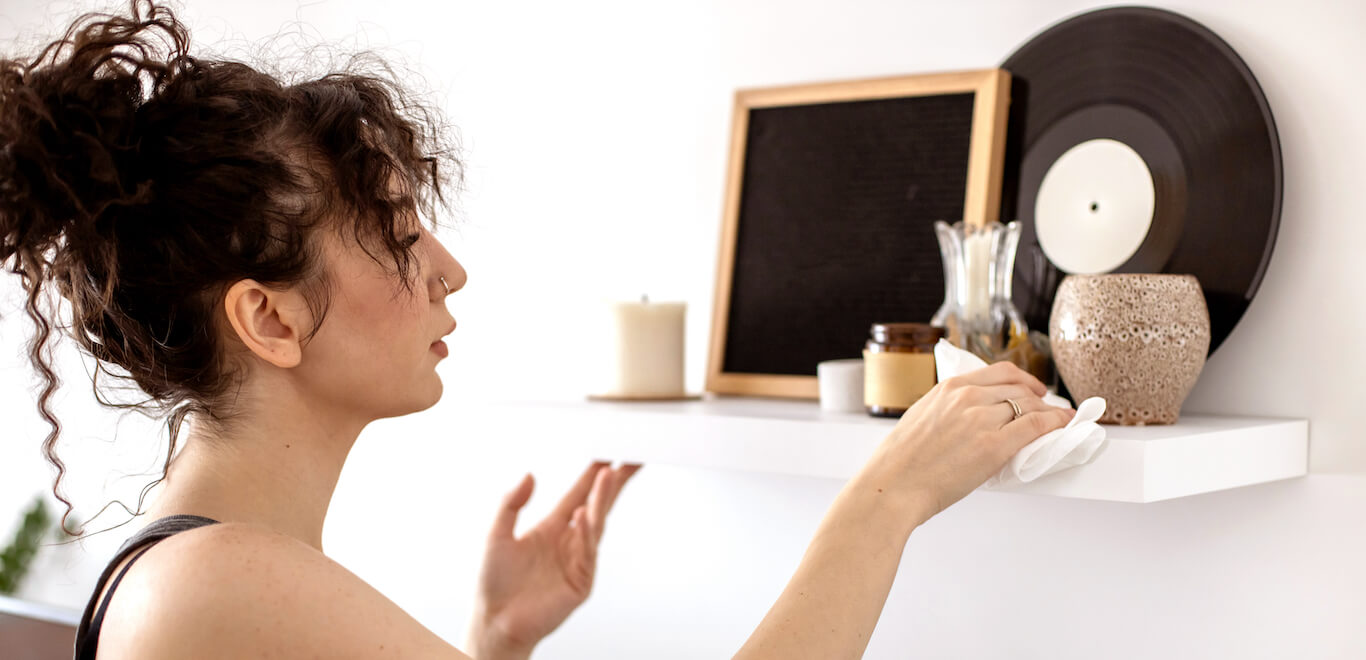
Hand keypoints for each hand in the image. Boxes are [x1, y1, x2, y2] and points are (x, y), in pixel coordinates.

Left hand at [466, 462, 640, 659]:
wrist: (495, 622)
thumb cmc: (494, 583)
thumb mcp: (496, 534)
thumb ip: (511, 503)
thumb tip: (528, 476)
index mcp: (552, 527)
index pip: (580, 493)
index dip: (594, 474)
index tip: (609, 453)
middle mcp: (568, 540)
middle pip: (598, 504)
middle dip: (614, 481)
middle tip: (629, 458)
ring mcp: (578, 560)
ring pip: (596, 523)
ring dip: (603, 499)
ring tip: (610, 475)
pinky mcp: (581, 580)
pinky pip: (587, 551)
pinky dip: (587, 531)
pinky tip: (587, 513)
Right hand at [864, 360, 1074, 521]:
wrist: (893, 485)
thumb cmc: (899, 461)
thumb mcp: (921, 417)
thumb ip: (947, 409)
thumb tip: (967, 416)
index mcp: (948, 387)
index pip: (999, 372)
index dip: (1024, 379)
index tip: (1033, 388)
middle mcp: (967, 397)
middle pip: (1019, 389)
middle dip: (1040, 399)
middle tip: (1049, 409)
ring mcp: (982, 420)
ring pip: (1030, 406)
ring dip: (1050, 413)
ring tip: (1058, 421)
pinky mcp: (994, 446)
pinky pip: (1035, 426)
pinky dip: (1055, 424)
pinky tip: (1063, 425)